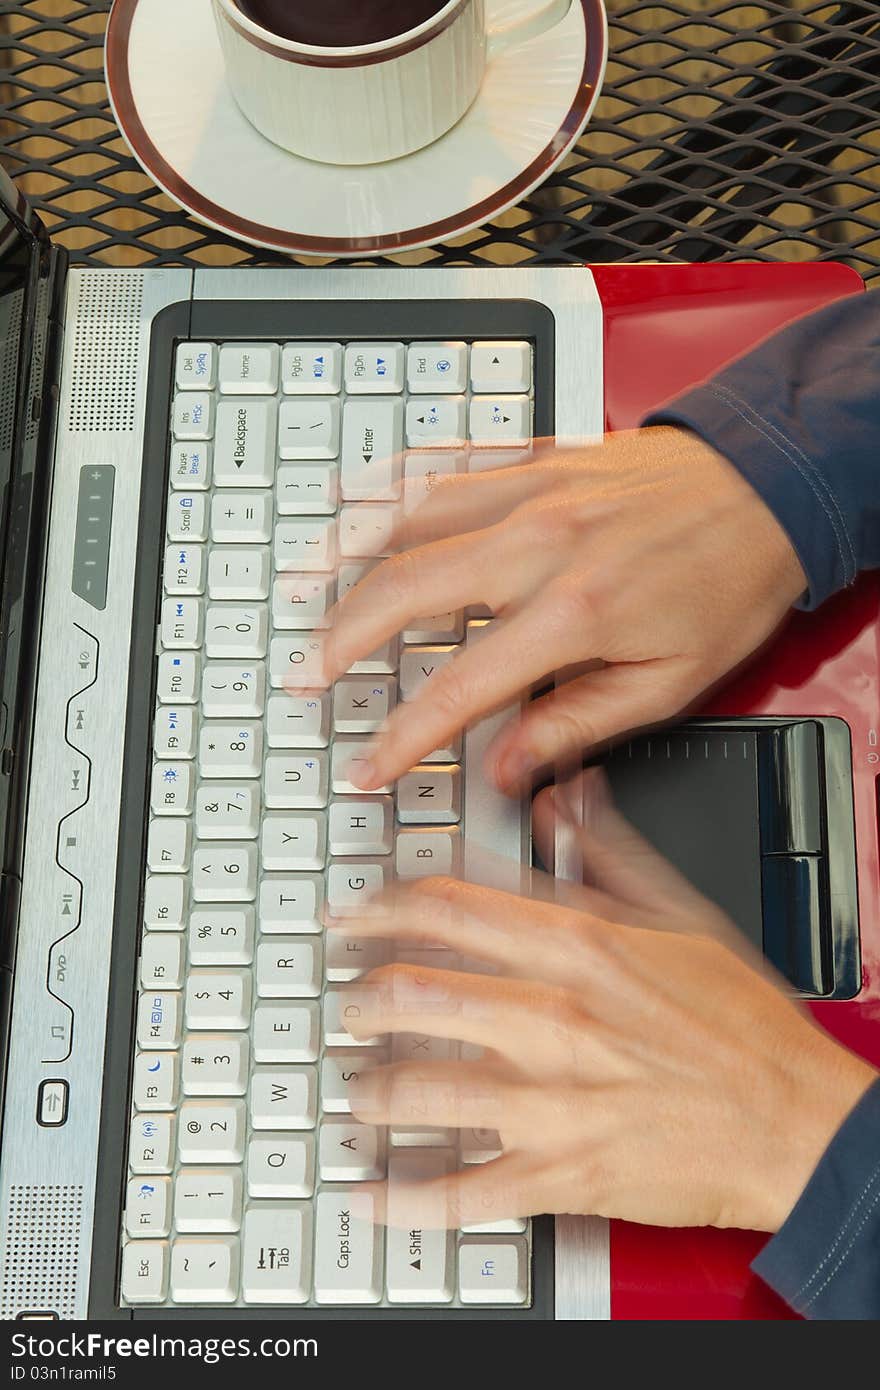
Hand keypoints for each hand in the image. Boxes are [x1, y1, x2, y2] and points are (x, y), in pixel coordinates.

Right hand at [318, 426, 805, 791]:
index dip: (403, 736)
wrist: (767, 488)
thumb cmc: (727, 581)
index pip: (459, 687)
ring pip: (405, 521)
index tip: (367, 766)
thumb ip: (577, 724)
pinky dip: (388, 483)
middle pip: (403, 593)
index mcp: (572, 611)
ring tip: (298, 592)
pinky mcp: (533, 461)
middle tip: (305, 678)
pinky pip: (442, 464)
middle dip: (341, 642)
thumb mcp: (671, 681)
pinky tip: (352, 499)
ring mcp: (528, 494)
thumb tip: (507, 765)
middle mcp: (536, 545)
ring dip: (343, 558)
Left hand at [335, 772, 874, 1232]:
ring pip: (417, 1087)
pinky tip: (366, 1190)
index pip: (448, 907)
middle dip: (358, 994)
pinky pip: (459, 1192)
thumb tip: (565, 796)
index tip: (352, 913)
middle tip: (343, 999)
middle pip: (413, 991)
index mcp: (579, 948)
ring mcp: (551, 1099)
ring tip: (352, 1083)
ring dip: (366, 1086)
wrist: (799, 1124)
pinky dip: (400, 1195)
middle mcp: (553, 1018)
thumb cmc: (745, 1027)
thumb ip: (610, 854)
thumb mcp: (684, 917)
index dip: (381, 905)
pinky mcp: (561, 1174)